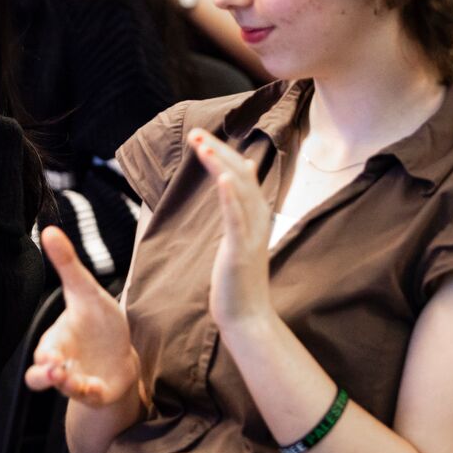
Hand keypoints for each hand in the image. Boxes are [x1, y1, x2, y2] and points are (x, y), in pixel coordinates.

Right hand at [25, 227, 140, 407]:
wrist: (120, 353)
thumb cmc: (98, 322)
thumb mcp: (86, 291)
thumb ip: (67, 264)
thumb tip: (49, 229)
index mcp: (56, 343)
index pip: (41, 353)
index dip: (44, 357)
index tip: (53, 357)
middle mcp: (61, 365)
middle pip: (37, 379)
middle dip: (44, 376)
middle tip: (55, 369)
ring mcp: (79, 381)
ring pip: (63, 391)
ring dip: (66, 386)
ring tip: (70, 379)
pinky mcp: (97, 392)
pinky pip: (91, 398)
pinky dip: (93, 392)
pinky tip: (99, 385)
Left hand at [189, 128, 272, 326]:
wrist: (247, 318)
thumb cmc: (237, 282)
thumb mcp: (238, 238)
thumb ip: (240, 209)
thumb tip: (240, 175)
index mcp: (254, 218)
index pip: (242, 176)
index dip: (224, 154)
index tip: (202, 138)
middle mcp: (256, 222)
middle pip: (241, 176)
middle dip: (218, 152)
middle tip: (195, 133)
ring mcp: (250, 236)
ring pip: (239, 192)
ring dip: (221, 165)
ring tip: (203, 145)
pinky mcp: (241, 252)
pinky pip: (236, 219)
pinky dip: (230, 197)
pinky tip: (220, 178)